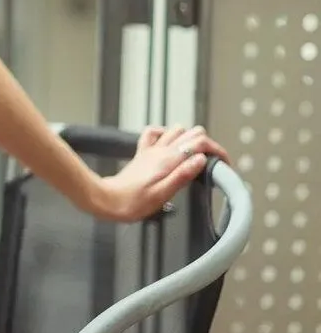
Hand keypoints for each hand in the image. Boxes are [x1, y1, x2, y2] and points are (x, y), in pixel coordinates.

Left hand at [92, 125, 230, 223]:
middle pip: (192, 132)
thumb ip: (183, 175)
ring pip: (177, 130)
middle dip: (207, 145)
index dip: (217, 151)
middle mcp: (160, 150)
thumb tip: (202, 159)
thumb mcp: (163, 194)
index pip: (200, 142)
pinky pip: (154, 134)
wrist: (108, 200)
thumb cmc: (133, 202)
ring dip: (189, 139)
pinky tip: (169, 148)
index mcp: (168, 160)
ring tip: (194, 157)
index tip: (224, 165)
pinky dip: (166, 136)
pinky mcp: (143, 154)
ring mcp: (151, 150)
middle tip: (211, 164)